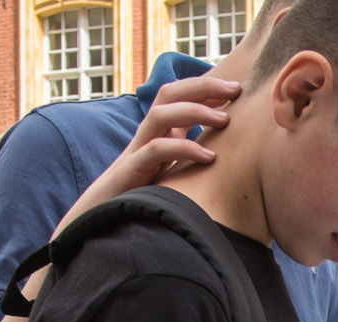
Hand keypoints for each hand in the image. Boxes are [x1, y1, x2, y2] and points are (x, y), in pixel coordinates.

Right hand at [45, 74, 239, 244]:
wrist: (101, 219)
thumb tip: (224, 152)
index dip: (205, 87)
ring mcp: (137, 151)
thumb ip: (188, 155)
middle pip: (169, 93)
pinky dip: (183, 148)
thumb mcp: (170, 170)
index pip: (178, 95)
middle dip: (203, 87)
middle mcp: (146, 135)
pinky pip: (155, 150)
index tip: (236, 88)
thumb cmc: (141, 197)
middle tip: (236, 89)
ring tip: (224, 120)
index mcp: (157, 133)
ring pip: (161, 115)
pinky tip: (208, 157)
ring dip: (195, 111)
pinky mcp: (132, 171)